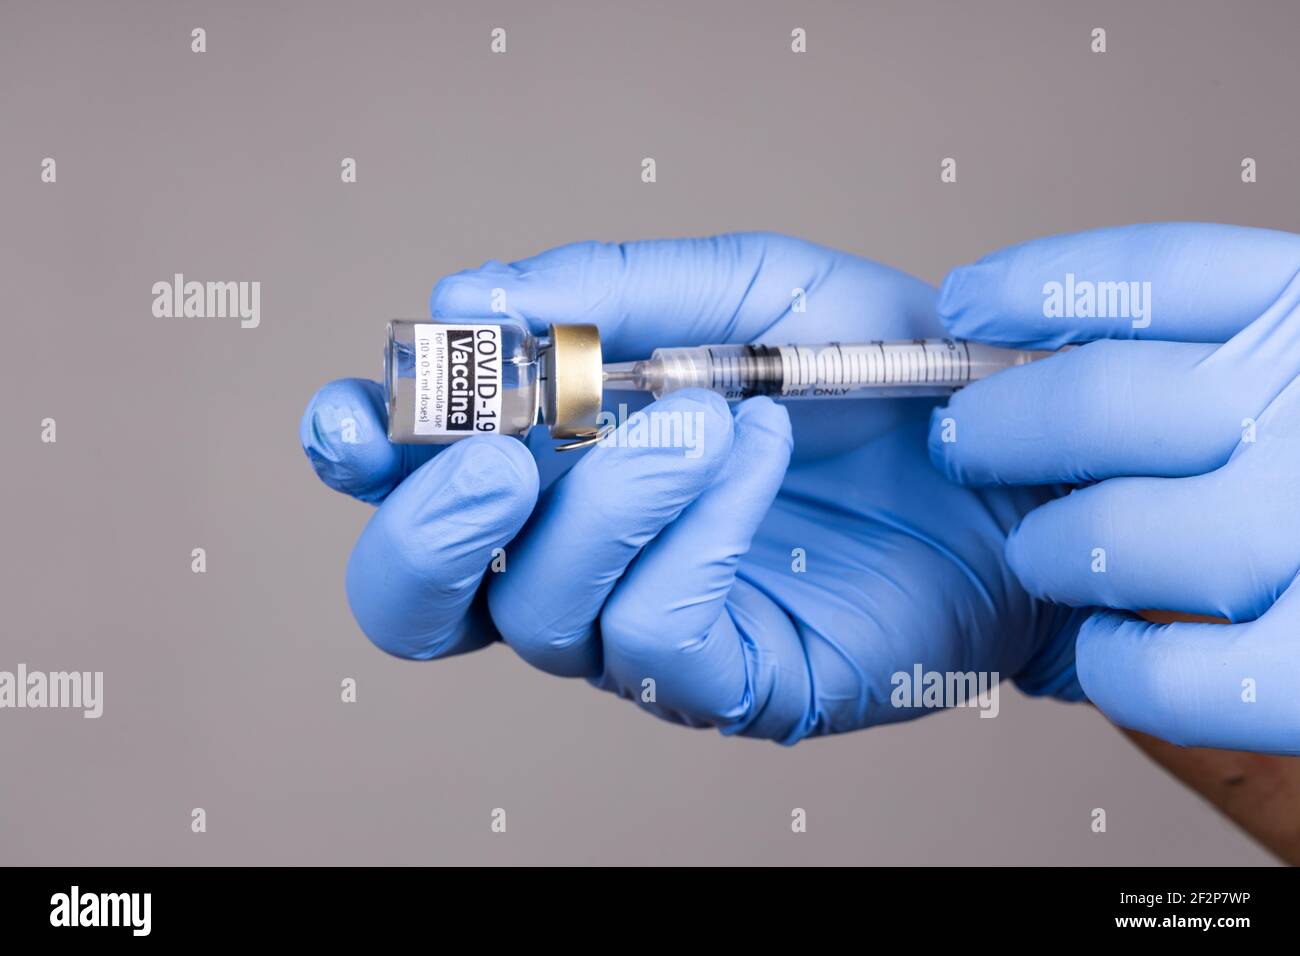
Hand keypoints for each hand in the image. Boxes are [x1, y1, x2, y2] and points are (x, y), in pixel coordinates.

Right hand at [301, 233, 1080, 743]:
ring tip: (700, 416)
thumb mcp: (745, 291)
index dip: (359, 456)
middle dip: (430, 524)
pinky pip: (652, 633)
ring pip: (539, 614)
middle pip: (419, 600)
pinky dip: (692, 533)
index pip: (405, 486)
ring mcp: (640, 632)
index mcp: (550, 464)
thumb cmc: (868, 372)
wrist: (1006, 456)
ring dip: (601, 501)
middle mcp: (571, 561)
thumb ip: (611, 292)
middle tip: (495, 450)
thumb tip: (471, 295)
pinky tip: (750, 457)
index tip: (360, 409)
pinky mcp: (725, 685)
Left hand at [929, 222, 1299, 753]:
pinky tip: (1108, 649)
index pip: (1174, 273)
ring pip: (1129, 536)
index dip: (1047, 284)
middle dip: (1010, 426)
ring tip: (1051, 555)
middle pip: (1117, 402)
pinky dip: (1121, 668)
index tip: (968, 302)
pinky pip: (1178, 674)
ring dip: (1059, 550)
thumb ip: (1234, 364)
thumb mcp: (1295, 390)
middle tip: (967, 443)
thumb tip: (1049, 368)